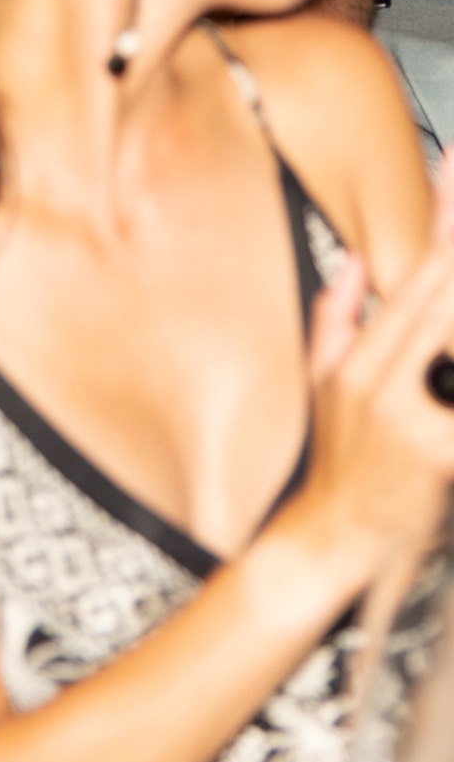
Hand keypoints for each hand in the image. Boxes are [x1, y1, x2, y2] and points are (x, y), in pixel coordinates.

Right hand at [300, 156, 453, 581]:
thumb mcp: (320, 383)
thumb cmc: (334, 464)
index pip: (412, 275)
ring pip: (450, 339)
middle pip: (440, 297)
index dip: (441, 220)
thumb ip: (337, 315)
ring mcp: (411, 419)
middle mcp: (382, 380)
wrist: (331, 541)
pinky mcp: (438, 457)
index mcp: (359, 359)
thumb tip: (353, 261)